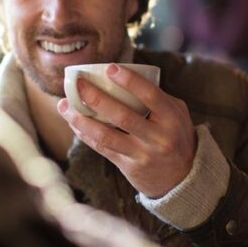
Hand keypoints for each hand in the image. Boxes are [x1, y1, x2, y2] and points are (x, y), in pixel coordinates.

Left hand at [57, 63, 195, 197]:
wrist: (183, 178)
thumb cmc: (177, 136)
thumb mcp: (178, 114)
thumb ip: (158, 97)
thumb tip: (126, 76)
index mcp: (171, 118)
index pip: (150, 95)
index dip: (129, 81)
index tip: (109, 68)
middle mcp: (158, 137)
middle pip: (122, 116)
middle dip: (96, 98)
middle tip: (79, 83)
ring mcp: (143, 154)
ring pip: (106, 136)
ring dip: (81, 120)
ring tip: (64, 105)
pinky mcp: (129, 167)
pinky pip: (102, 148)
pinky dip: (85, 134)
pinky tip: (73, 122)